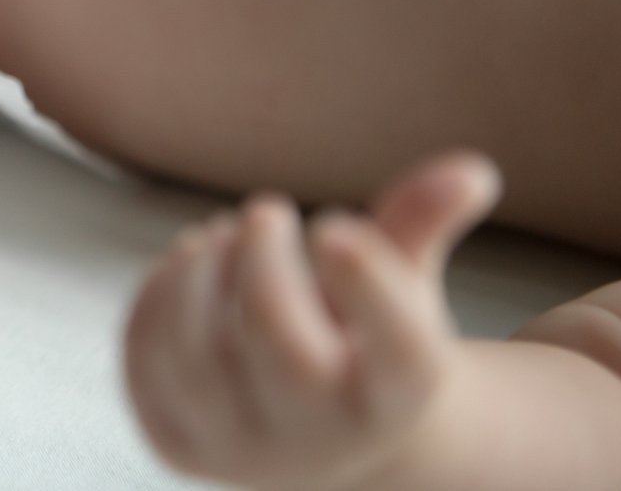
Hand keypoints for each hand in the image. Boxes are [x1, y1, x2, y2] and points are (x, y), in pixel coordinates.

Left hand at [123, 153, 502, 489]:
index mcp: (396, 400)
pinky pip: (148, 364)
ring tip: (222, 235)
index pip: (404, 357)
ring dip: (200, 278)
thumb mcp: (399, 285)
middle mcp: (322, 439)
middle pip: (287, 356)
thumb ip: (421, 226)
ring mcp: (242, 449)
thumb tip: (473, 170)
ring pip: (199, 364)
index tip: (336, 224)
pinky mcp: (177, 440)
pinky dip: (159, 298)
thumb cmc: (359, 336)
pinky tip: (190, 261)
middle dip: (265, 267)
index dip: (372, 283)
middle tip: (267, 209)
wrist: (312, 430)